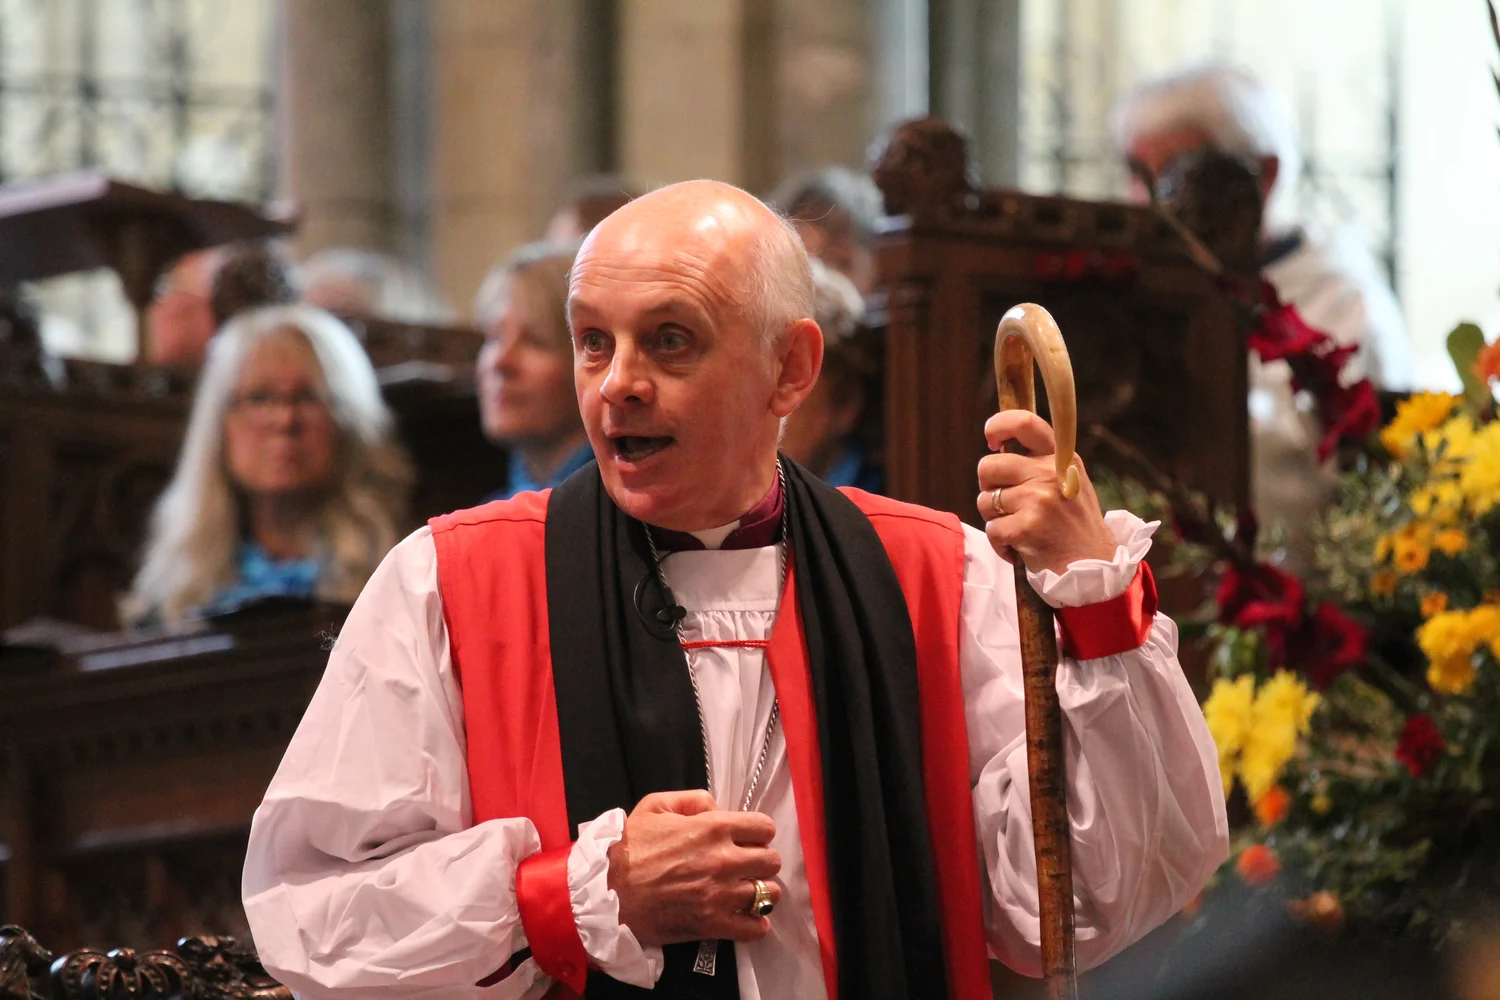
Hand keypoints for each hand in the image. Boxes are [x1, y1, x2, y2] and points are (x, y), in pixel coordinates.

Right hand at [607, 789, 782, 946]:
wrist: (605, 892)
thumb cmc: (628, 848)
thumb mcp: (655, 805)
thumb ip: (693, 800)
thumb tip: (718, 808)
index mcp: (712, 828)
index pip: (764, 828)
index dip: (757, 832)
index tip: (747, 839)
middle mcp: (723, 860)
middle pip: (771, 861)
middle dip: (761, 860)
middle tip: (745, 865)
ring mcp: (720, 895)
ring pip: (768, 893)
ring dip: (760, 891)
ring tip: (744, 891)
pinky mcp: (712, 924)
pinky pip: (756, 928)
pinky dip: (755, 923)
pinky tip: (744, 917)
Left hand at [976, 410, 1116, 574]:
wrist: (1095, 567)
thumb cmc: (1073, 525)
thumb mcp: (1069, 482)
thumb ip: (1038, 463)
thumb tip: (997, 448)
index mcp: (1061, 458)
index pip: (1024, 422)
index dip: (998, 425)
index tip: (992, 440)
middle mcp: (1050, 473)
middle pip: (988, 466)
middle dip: (988, 487)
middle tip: (1008, 504)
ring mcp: (1038, 499)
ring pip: (984, 500)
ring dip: (995, 519)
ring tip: (1021, 528)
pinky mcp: (1026, 527)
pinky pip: (991, 529)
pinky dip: (1000, 543)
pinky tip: (1021, 546)